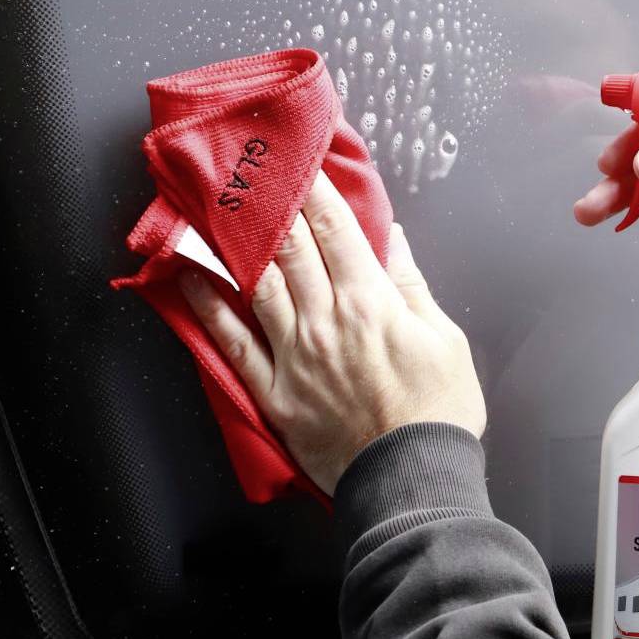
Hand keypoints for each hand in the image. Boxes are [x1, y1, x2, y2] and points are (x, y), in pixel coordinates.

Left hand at [178, 173, 484, 497]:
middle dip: (271, 202)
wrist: (412, 479)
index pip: (336, 230)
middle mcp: (325, 320)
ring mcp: (294, 356)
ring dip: (235, 242)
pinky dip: (211, 308)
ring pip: (257, 284)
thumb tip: (393, 241)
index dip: (315, 189)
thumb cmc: (440, 413)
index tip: (298, 159)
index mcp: (372, 303)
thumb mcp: (445, 341)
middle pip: (291, 247)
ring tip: (215, 208)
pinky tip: (193, 278)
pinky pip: (234, 344)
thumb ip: (412, 287)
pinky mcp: (274, 393)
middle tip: (251, 169)